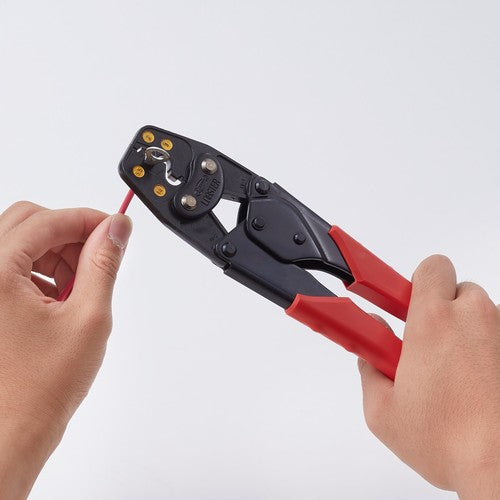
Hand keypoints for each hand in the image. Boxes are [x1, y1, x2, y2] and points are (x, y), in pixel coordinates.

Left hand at [0, 201, 131, 498]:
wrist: (8, 434)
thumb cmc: (38, 389)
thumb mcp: (88, 316)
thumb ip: (103, 263)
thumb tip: (116, 230)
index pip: (49, 220)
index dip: (90, 219)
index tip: (116, 228)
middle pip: (29, 222)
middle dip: (71, 233)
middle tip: (101, 255)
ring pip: (20, 241)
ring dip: (56, 253)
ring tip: (79, 286)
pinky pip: (10, 265)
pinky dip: (40, 271)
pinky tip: (59, 298)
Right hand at [358, 255, 499, 497]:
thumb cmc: (450, 442)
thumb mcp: (384, 411)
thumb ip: (368, 368)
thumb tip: (369, 348)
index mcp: (434, 321)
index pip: (428, 267)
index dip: (410, 282)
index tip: (393, 294)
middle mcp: (474, 318)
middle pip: (453, 288)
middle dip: (435, 309)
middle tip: (421, 339)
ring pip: (478, 313)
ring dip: (462, 330)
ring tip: (450, 370)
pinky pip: (496, 336)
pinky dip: (485, 350)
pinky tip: (475, 383)